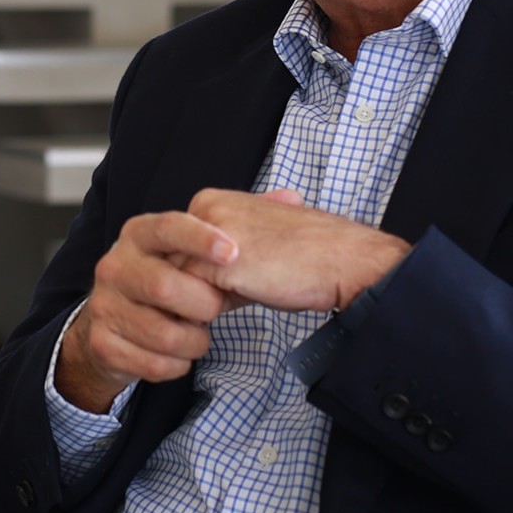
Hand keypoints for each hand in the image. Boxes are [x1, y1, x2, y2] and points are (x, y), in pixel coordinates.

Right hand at [55, 211, 237, 412]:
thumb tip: (291, 196)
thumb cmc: (170, 281)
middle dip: (202, 304)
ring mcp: (104, 304)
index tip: (232, 253)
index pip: (170, 227)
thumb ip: (240, 225)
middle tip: (217, 308)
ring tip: (199, 335)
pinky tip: (180, 355)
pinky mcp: (103, 343)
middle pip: (164, 286)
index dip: (201, 239)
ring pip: (161, 332)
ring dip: (193, 340)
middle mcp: (116, 264)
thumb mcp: (196, 250)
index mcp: (141, 233)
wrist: (118, 325)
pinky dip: (177, 365)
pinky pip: (151, 363)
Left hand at [183, 188, 409, 312]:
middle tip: (228, 293)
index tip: (226, 280)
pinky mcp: (219, 263)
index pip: (176, 248)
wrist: (341, 259)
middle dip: (192, 287)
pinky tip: (237, 304)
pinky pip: (191, 299)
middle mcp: (206, 209)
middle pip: (171, 264)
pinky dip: (208, 311)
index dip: (195, 275)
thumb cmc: (305, 254)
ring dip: (198, 300)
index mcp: (213, 201)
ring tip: (234, 297)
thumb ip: (217, 253)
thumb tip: (190, 281)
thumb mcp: (252, 243)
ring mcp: (210, 234)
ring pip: (176, 282)